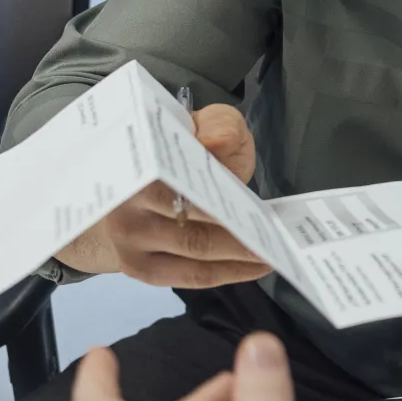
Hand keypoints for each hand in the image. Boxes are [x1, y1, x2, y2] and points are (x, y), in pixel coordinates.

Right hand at [56, 103, 272, 287]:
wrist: (134, 178)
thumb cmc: (175, 151)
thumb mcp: (202, 124)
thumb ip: (218, 124)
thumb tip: (216, 142)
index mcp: (138, 159)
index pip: (183, 182)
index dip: (222, 193)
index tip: (258, 205)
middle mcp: (124, 202)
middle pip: (191, 223)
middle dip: (240, 231)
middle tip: (277, 234)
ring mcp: (127, 239)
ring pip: (194, 252)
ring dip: (239, 256)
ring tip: (274, 251)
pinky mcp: (136, 267)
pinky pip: (188, 276)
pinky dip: (226, 273)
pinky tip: (254, 267)